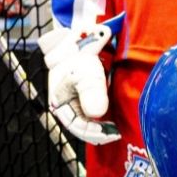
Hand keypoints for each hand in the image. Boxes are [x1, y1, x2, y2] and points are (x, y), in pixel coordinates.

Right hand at [38, 23, 119, 144]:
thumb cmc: (78, 58)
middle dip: (98, 133)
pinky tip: (110, 120)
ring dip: (99, 127)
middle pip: (80, 127)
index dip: (94, 133)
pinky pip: (88, 114)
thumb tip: (97, 114)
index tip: (111, 133)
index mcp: (60, 104)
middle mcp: (64, 106)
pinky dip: (99, 119)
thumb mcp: (86, 75)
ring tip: (114, 129)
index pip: (77, 127)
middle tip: (116, 133)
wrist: (76, 43)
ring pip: (85, 121)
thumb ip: (91, 93)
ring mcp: (71, 103)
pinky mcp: (80, 98)